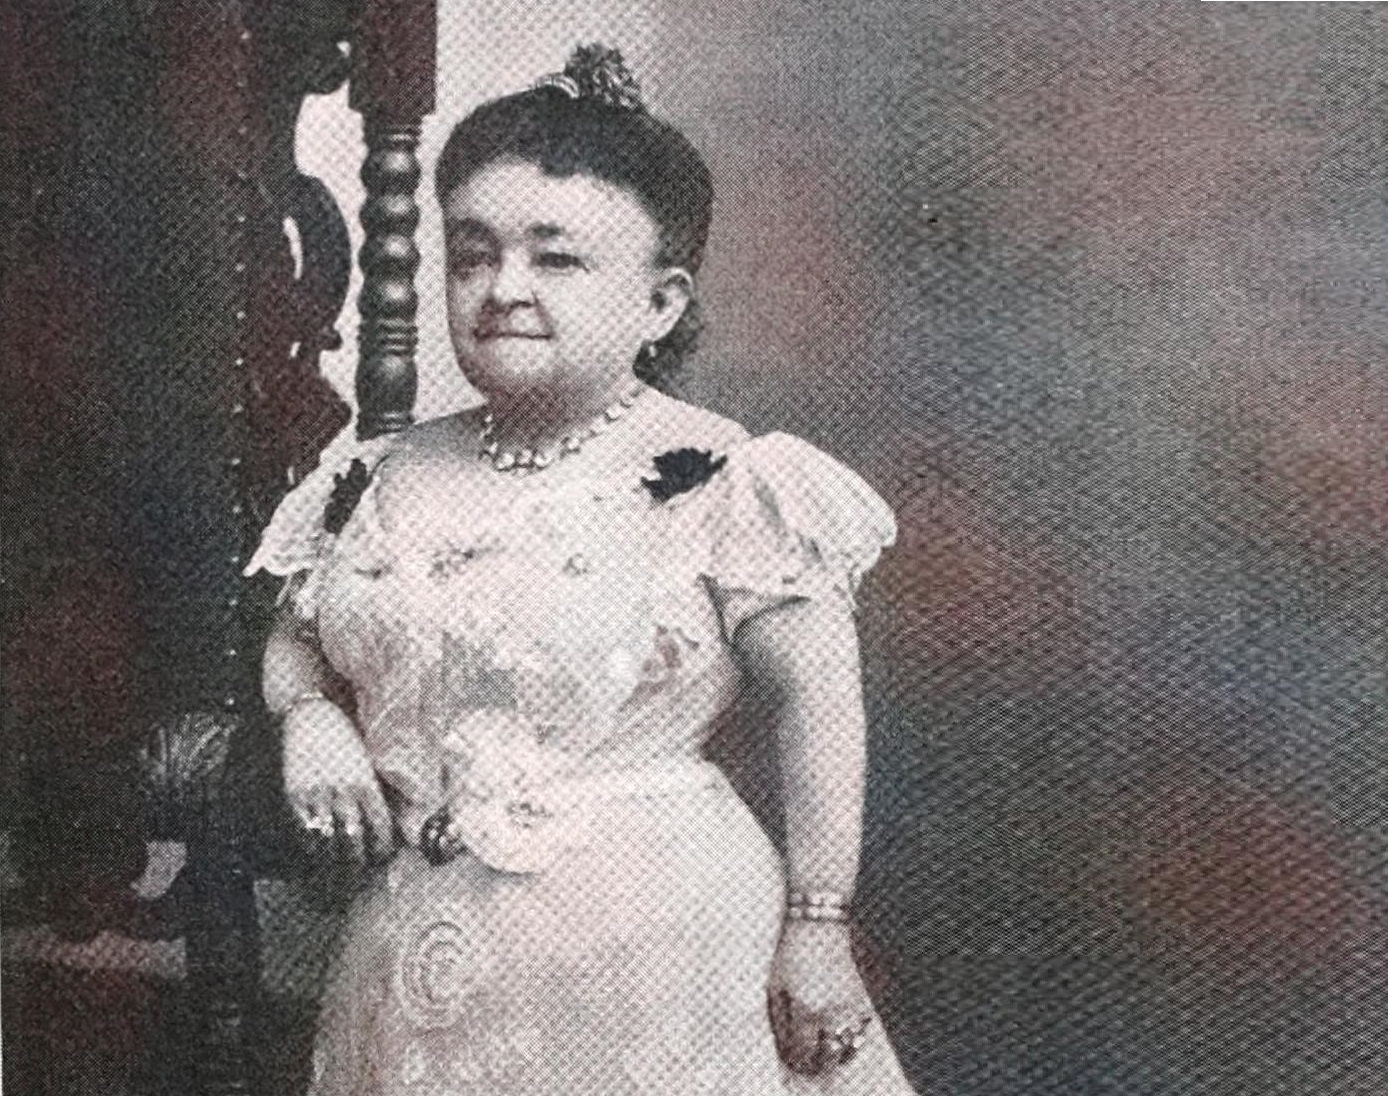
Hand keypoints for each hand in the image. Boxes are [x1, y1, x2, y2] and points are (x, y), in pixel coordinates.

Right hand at [283, 699, 393, 863]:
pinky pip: (303, 831)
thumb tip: (384, 821)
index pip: (380, 829)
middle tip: (359, 873)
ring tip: (337, 871)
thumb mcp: (366, 763)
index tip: (381, 859)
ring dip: (333, 862)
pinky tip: (316, 854)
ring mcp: (318, 795)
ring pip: (327, 842)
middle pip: (354, 842)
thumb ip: (373, 790)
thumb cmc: (346, 739)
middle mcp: (344, 792)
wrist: (313, 716)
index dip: (382, 851)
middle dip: (358, 863)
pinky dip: (311, 848)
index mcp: (367, 784)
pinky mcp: (295, 795)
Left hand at [767, 919, 874, 1075]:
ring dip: (836, 1052)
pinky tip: (840, 1030)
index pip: (804, 1054)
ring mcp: (849, 1007)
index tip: (794, 1058)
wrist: (819, 928)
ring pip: (848, 1048)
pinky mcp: (862, 999)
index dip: (797, 1061)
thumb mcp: (776, 986)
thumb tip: (786, 1048)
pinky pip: (861, 1031)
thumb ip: (781, 1021)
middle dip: (817, 1062)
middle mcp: (831, 1013)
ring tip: (824, 1045)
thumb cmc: (791, 955)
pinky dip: (852, 1036)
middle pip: (829, 1057)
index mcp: (805, 1011)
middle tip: (809, 1056)